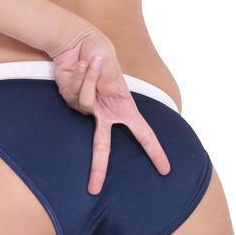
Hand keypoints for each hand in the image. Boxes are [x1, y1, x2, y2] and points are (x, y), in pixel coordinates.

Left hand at [50, 28, 170, 194]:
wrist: (78, 43)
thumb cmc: (99, 51)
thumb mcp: (110, 63)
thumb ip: (103, 79)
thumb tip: (95, 91)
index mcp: (123, 107)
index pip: (143, 134)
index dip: (154, 152)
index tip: (165, 170)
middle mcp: (105, 112)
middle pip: (103, 148)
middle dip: (99, 169)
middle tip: (94, 191)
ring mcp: (87, 109)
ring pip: (86, 103)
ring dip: (90, 78)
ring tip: (91, 63)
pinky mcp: (70, 101)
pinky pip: (74, 95)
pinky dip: (80, 77)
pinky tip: (81, 66)